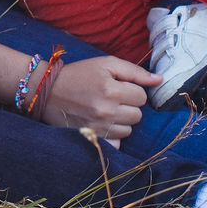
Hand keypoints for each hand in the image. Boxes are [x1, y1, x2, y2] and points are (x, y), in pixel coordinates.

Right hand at [36, 55, 156, 142]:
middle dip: (128, 107)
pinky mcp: (92, 138)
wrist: (47, 90)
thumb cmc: (79, 74)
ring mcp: (99, 127)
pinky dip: (113, 136)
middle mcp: (106, 110)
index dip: (132, 91)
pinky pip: (116, 143)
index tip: (118, 88)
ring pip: (129, 130)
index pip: (142, 97)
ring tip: (105, 111)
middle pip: (138, 115)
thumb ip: (135, 71)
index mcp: (112, 89)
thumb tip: (159, 80)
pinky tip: (103, 125)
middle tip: (112, 99)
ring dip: (121, 121)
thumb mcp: (106, 64)